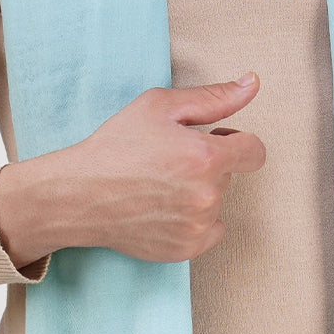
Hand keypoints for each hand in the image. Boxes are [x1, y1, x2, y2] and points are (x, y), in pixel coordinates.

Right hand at [0, 74, 265, 267]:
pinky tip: (164, 209)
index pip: (254, 152)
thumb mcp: (160, 107)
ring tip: (161, 186)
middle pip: (230, 176)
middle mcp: (207, 196)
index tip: (215, 141)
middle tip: (169, 161)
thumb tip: (252, 84)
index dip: (235, 142)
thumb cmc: (116, 146)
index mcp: (206, 158)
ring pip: (218, 203)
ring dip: (200, 193)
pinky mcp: (186, 249)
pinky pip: (210, 230)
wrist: (79, 195)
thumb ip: (213, 97)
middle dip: (209, 165)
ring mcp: (197, 226)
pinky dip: (195, 221)